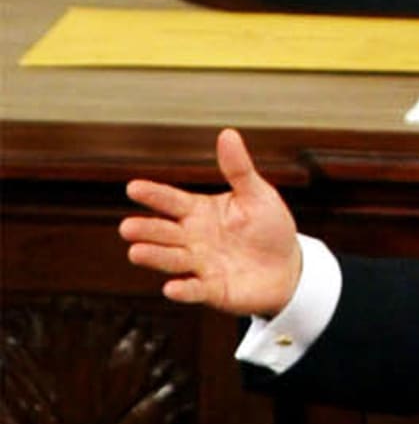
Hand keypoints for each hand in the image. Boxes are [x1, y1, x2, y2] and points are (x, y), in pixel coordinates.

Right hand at [121, 128, 302, 315]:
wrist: (286, 267)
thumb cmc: (267, 226)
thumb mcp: (256, 194)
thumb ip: (238, 168)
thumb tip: (227, 133)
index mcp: (200, 212)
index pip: (172, 201)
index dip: (154, 195)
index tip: (133, 187)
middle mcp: (193, 239)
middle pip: (164, 232)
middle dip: (146, 230)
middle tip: (127, 227)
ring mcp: (199, 265)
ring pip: (172, 259)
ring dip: (155, 257)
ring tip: (136, 251)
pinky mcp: (212, 290)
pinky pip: (195, 290)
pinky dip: (183, 290)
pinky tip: (171, 287)